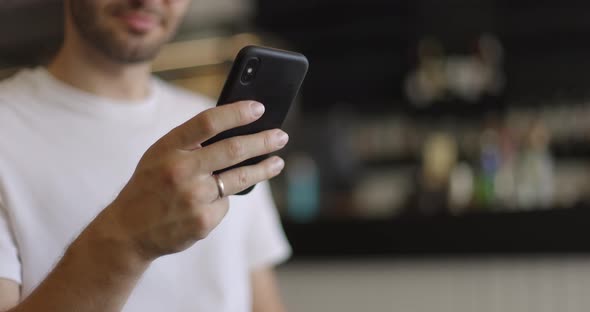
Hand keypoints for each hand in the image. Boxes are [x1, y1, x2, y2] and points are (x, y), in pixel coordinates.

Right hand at [91, 101, 287, 260]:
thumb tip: (239, 132)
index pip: (208, 122)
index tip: (259, 108)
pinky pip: (225, 203)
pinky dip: (223, 199)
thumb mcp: (160, 155)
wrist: (128, 230)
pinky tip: (209, 202)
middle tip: (281, 136)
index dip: (236, 113)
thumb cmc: (151, 184)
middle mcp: (181, 170)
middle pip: (233, 150)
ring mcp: (192, 197)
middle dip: (263, 141)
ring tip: (278, 162)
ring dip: (264, 169)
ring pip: (239, 178)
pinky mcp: (202, 221)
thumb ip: (191, 143)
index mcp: (168, 147)